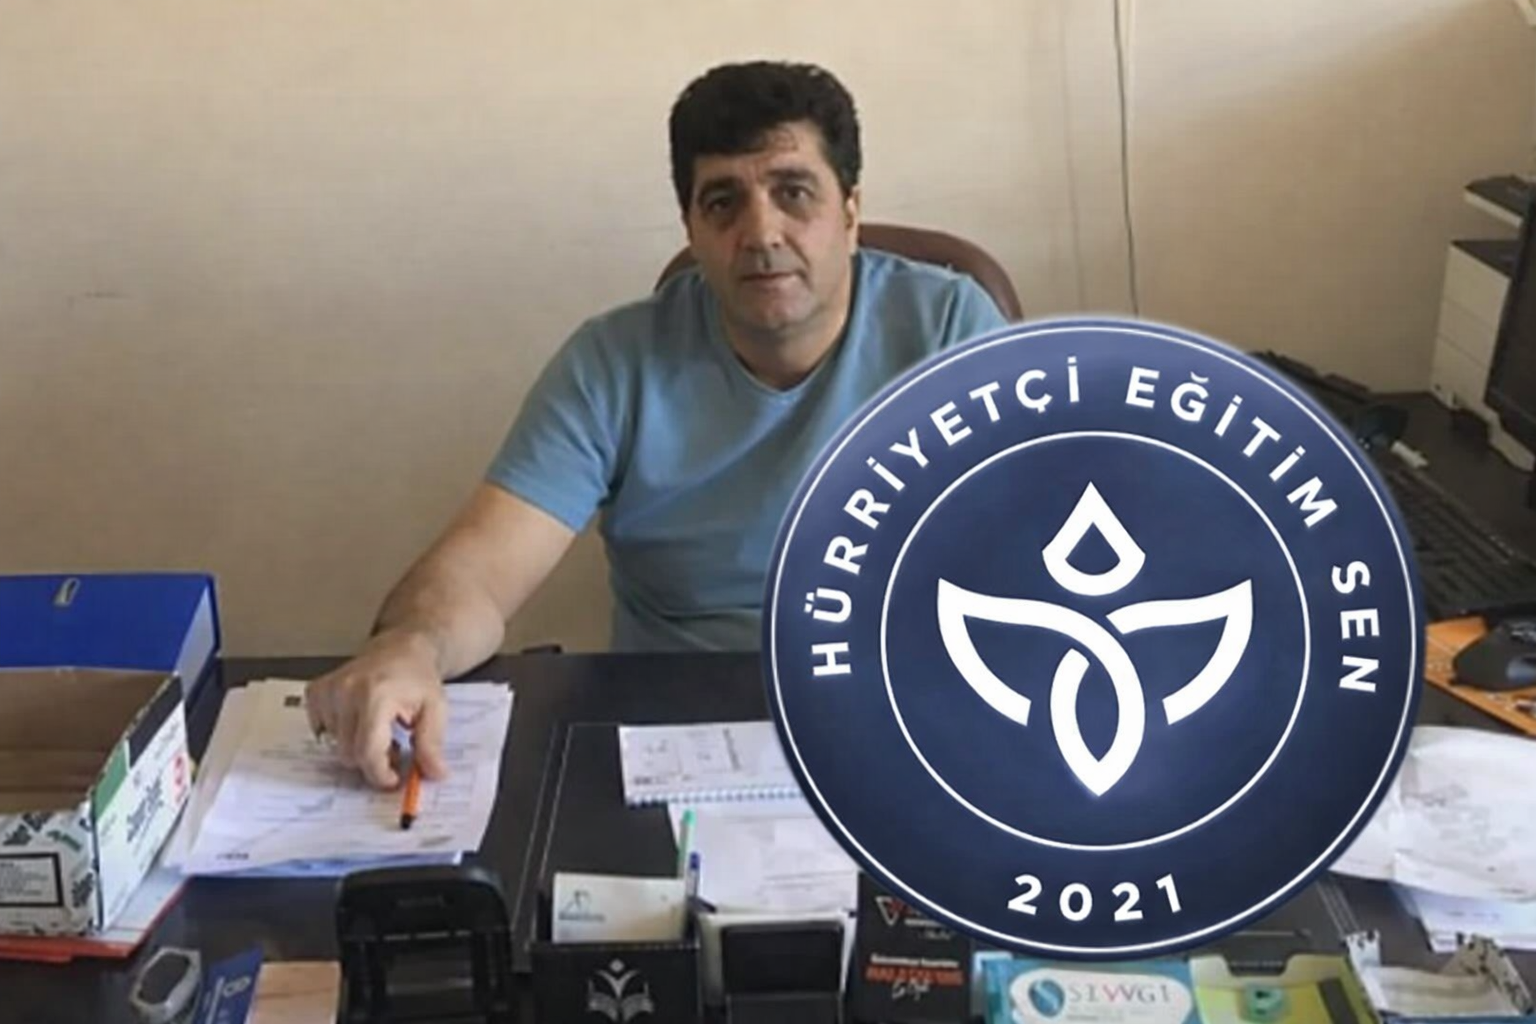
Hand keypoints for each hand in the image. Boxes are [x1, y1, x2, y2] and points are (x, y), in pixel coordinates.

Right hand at [305, 631, 449, 789]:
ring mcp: (328, 691)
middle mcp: (346, 691)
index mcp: (377, 695)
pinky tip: (359, 721)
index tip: (393, 780)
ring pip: (335, 745)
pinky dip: (340, 733)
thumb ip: (432, 744)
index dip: (380, 774)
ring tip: (380, 731)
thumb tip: (435, 774)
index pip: (367, 751)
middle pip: (349, 753)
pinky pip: (322, 731)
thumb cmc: (418, 678)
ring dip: (358, 746)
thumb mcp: (435, 709)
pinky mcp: (316, 692)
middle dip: (373, 761)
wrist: (402, 649)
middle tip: (395, 750)